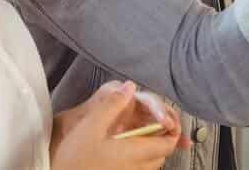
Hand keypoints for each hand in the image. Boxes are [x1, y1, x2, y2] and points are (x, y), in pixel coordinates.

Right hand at [51, 81, 188, 169]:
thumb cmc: (75, 156)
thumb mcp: (90, 126)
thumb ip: (112, 105)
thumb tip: (131, 87)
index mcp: (134, 153)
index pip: (166, 144)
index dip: (172, 131)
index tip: (167, 118)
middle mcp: (137, 168)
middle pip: (161, 155)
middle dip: (163, 139)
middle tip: (155, 121)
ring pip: (151, 164)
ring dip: (152, 149)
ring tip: (142, 132)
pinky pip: (140, 169)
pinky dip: (142, 158)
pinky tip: (126, 148)